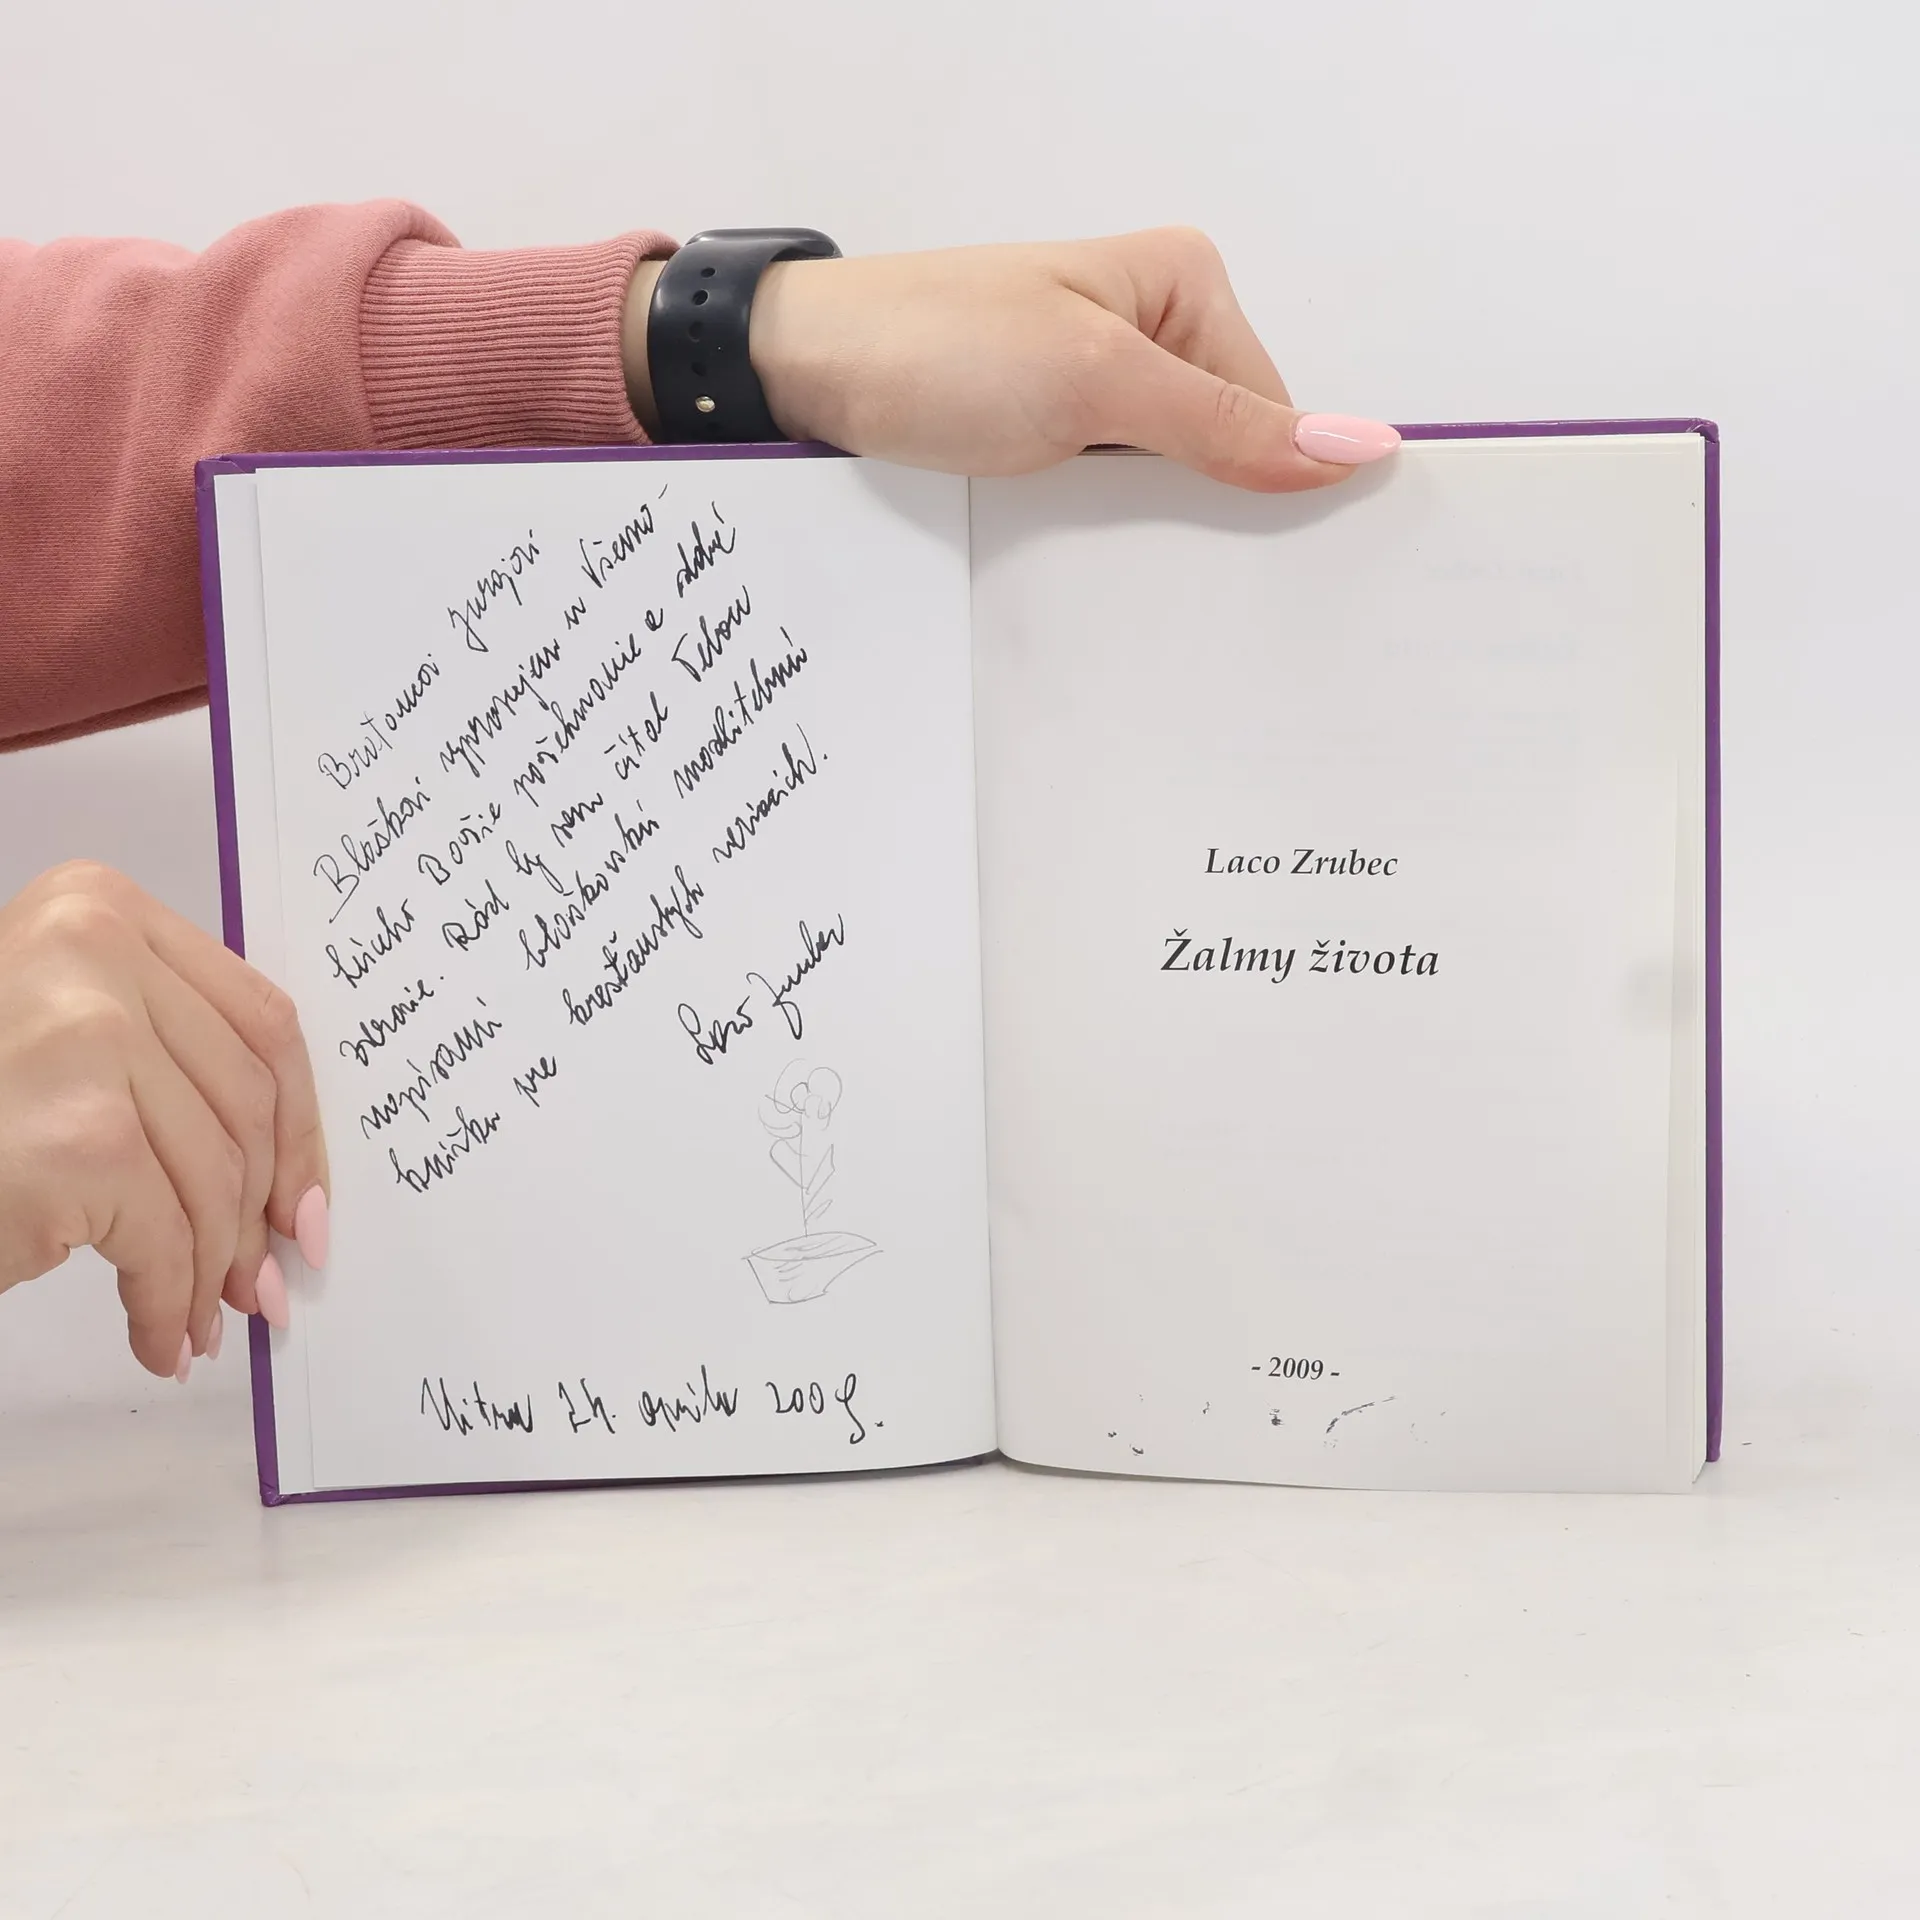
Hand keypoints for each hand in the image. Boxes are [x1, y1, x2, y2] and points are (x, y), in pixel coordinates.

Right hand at [0, 861, 329, 1378]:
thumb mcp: (67, 1035)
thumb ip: (166, 1059)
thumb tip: (287, 1183)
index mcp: (100, 907)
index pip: (258, 1018)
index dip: (299, 1123)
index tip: (306, 1201)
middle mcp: (93, 951)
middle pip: (243, 1099)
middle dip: (262, 1209)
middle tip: (262, 1283)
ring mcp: (87, 1042)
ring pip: (213, 1174)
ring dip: (214, 1267)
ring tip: (203, 1319)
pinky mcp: (77, 1139)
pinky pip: (163, 1238)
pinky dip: (168, 1302)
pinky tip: (160, 1338)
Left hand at [623, 227, 1397, 488]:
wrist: (803, 370)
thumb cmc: (938, 346)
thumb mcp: (1098, 384)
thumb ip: (1224, 424)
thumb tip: (1356, 447)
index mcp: (1183, 285)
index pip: (1272, 407)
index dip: (1269, 485)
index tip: (1262, 564)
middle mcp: (1149, 329)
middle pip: (1223, 448)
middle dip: (1203, 511)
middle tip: (1179, 574)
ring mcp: (1096, 384)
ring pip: (1164, 482)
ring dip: (1145, 528)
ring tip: (1117, 560)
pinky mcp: (1050, 432)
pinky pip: (1109, 494)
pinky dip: (1101, 528)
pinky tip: (1085, 556)